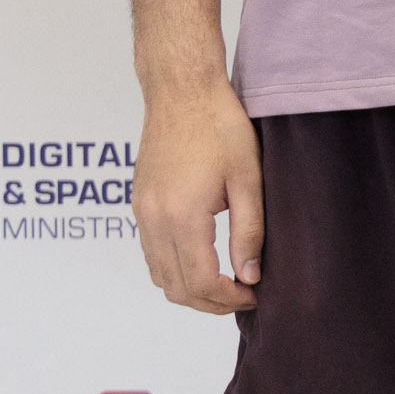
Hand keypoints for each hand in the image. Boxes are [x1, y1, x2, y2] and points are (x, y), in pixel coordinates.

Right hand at [131, 78, 262, 314]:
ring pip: (159, 275)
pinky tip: (203, 260)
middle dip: (210, 302)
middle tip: (244, 296)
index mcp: (182, 216)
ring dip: (190, 289)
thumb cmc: (220, 126)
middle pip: (176, 287)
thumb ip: (249, 231)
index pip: (201, 282)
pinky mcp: (139, 203)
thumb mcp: (248, 178)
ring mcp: (141, 212)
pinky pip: (150, 253)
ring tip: (226, 283)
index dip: (230, 299)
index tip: (255, 295)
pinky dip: (174, 269)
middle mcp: (154, 220)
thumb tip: (250, 276)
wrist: (181, 91)